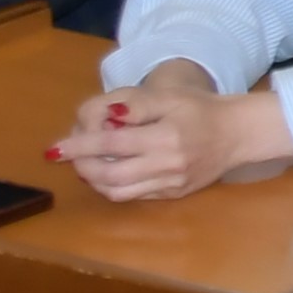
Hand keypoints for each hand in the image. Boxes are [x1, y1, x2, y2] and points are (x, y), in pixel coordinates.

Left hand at [56, 64, 292, 202]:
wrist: (238, 133)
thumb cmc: (201, 108)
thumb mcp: (169, 96)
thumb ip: (135, 104)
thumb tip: (105, 117)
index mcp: (164, 138)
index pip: (111, 145)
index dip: (78, 147)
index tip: (54, 149)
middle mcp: (166, 166)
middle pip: (109, 175)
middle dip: (82, 166)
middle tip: (70, 155)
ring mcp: (170, 184)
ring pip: (118, 192)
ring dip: (95, 181)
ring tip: (88, 164)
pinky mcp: (173, 194)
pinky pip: (135, 196)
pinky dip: (115, 186)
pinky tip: (111, 171)